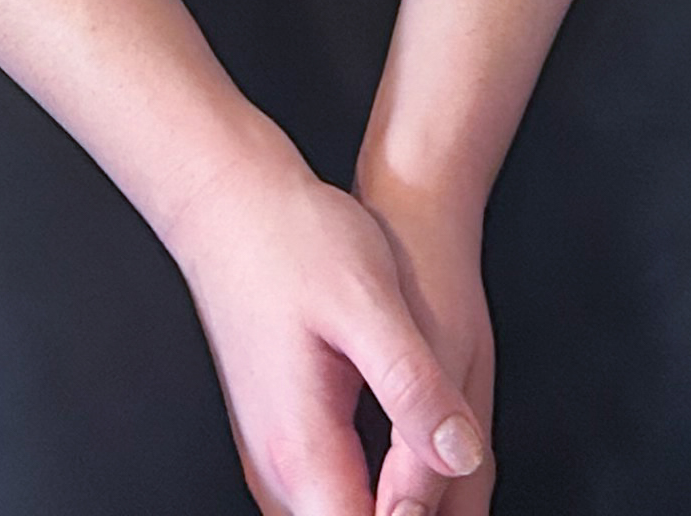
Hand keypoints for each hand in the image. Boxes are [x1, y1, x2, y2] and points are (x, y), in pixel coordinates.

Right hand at [169, 157, 484, 515]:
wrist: (230, 205)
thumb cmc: (294, 243)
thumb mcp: (371, 306)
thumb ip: (414, 389)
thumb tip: (460, 457)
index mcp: (303, 449)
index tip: (452, 483)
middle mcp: (278, 469)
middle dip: (410, 513)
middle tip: (451, 458)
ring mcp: (271, 457)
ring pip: (336, 514)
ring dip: (387, 504)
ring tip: (435, 457)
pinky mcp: (277, 436)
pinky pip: (325, 494)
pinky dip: (367, 492)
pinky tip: (403, 463)